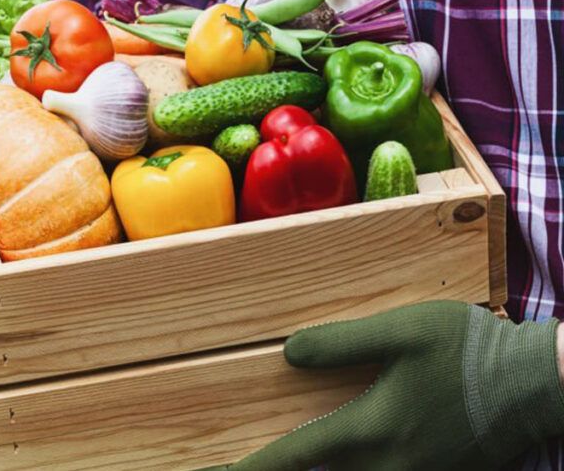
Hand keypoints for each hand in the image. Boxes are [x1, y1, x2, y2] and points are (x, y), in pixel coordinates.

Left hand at [229, 301, 563, 470]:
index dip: (253, 468)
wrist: (539, 383)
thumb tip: (289, 354)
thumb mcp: (404, 331)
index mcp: (373, 430)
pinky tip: (345, 464)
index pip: (296, 457)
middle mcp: (390, 466)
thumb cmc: (469, 351)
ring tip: (288, 467)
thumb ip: (343, 343)